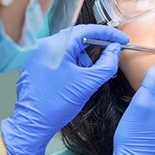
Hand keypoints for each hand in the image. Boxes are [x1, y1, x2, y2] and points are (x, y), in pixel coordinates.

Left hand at [1, 24, 128, 154]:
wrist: (33, 124)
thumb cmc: (56, 105)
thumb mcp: (89, 83)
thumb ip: (107, 64)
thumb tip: (115, 50)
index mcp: (56, 47)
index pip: (87, 30)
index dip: (108, 34)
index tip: (122, 39)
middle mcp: (44, 46)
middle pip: (78, 37)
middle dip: (96, 47)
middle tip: (111, 54)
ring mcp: (37, 55)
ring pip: (69, 48)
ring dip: (82, 59)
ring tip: (85, 78)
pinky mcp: (35, 64)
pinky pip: (59, 56)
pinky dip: (72, 64)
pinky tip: (74, 80)